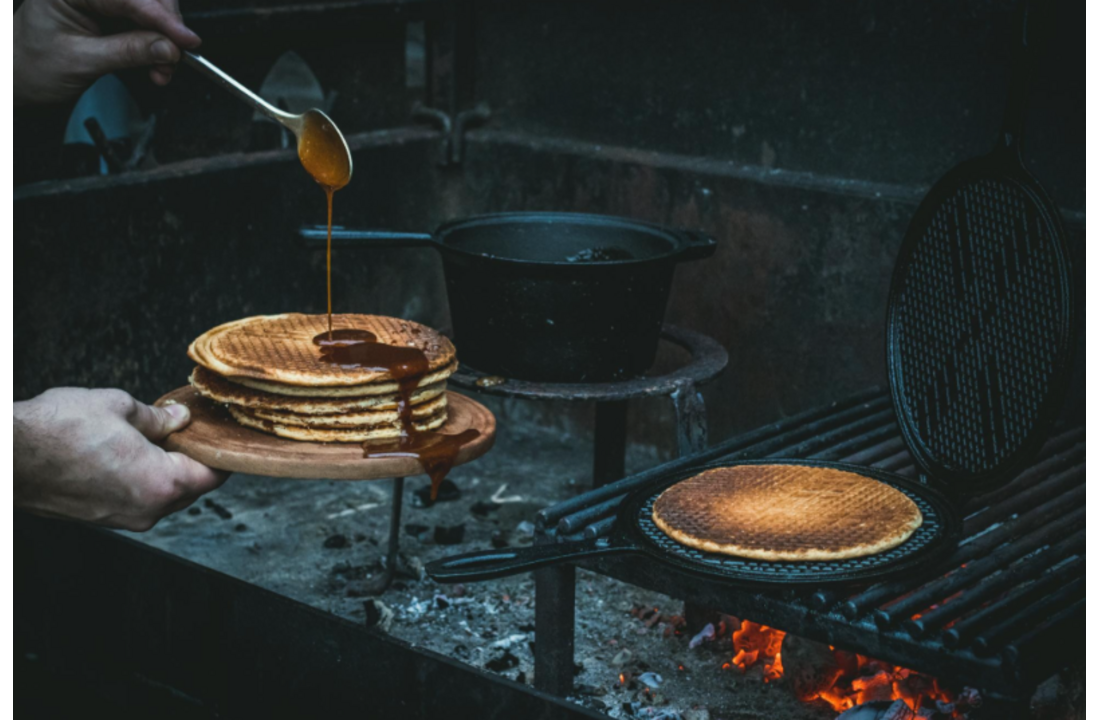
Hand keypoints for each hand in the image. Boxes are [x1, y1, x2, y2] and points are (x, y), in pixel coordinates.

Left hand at [13, 0, 201, 106]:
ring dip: (165, 39)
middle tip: (174, 57)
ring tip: (162, 68)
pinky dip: (158, 45)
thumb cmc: (34, 66)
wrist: (19, 80)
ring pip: (151, 10)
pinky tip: (157, 64)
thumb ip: (128, 52)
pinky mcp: (112, 15)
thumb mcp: (83, 61)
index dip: (161, 17)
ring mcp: (101, 2)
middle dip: (166, 27)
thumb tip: (169, 48)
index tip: (186, 39)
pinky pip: (146, 24)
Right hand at [13, 388, 227, 531]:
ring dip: (166, 472)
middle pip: (190, 490)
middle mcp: (146, 510)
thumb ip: (157, 417)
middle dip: (193, 462)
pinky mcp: (98, 518)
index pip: (212, 476)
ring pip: (162, 498)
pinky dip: (141, 482)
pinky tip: (129, 456)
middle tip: (189, 434)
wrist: (6, 456)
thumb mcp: (119, 408)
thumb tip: (178, 418)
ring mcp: (121, 519)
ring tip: (155, 440)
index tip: (222, 439)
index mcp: (161, 484)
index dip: (221, 455)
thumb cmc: (57, 430)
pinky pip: (135, 501)